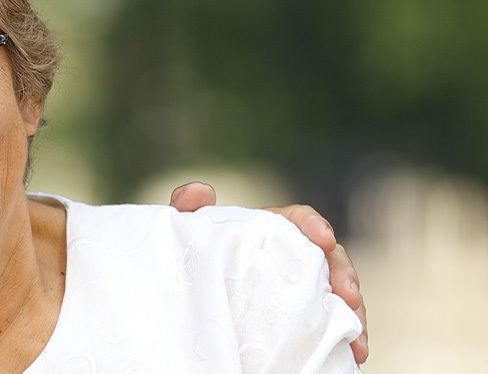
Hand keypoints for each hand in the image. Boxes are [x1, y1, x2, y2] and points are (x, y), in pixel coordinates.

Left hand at [169, 182, 368, 364]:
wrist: (189, 305)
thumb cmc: (194, 259)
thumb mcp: (187, 233)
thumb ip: (187, 208)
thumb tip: (199, 192)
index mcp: (270, 231)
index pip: (299, 220)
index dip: (314, 225)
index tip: (323, 238)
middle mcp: (293, 259)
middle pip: (331, 259)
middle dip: (346, 274)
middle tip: (348, 295)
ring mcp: (303, 290)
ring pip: (341, 295)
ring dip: (355, 313)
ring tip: (357, 336)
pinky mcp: (306, 320)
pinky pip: (335, 326)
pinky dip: (350, 338)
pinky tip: (354, 354)